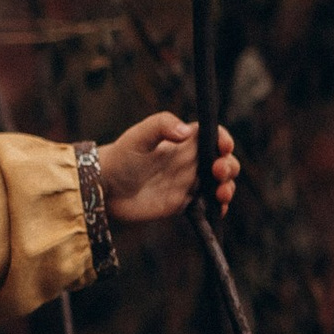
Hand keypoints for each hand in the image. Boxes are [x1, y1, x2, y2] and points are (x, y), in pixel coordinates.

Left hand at [99, 111, 238, 225]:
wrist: (104, 188)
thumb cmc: (120, 156)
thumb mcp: (139, 136)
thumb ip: (161, 125)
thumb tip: (186, 131)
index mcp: (183, 140)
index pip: (213, 136)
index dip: (224, 139)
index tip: (223, 147)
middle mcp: (189, 161)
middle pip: (223, 161)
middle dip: (229, 166)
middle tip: (217, 171)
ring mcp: (188, 182)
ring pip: (220, 184)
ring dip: (228, 187)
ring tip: (220, 193)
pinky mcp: (183, 203)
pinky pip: (208, 205)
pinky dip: (219, 208)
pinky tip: (218, 209)